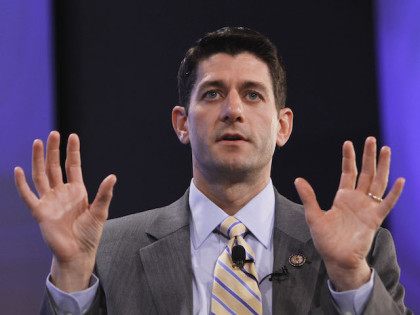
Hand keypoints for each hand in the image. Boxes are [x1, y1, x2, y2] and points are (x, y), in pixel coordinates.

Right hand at [14, 131, 116, 291]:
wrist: (78, 253)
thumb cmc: (89, 233)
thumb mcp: (100, 211)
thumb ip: (104, 194)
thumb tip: (112, 176)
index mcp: (77, 191)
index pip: (73, 166)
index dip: (72, 151)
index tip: (73, 136)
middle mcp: (62, 193)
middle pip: (55, 166)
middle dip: (54, 150)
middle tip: (53, 134)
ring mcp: (50, 201)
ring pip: (41, 175)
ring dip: (38, 159)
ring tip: (38, 142)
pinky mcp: (40, 212)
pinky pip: (28, 195)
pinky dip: (22, 183)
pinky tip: (18, 170)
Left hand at [294, 137, 404, 290]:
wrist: (337, 259)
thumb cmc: (326, 239)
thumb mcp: (314, 216)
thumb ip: (309, 197)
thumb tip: (298, 179)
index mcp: (343, 197)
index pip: (348, 172)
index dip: (348, 158)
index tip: (348, 143)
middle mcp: (357, 199)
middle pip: (365, 173)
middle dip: (368, 156)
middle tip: (372, 139)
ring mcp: (367, 208)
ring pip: (378, 183)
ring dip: (382, 167)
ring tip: (386, 150)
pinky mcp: (375, 219)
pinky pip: (386, 204)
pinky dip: (393, 193)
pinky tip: (399, 180)